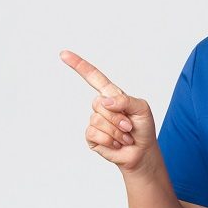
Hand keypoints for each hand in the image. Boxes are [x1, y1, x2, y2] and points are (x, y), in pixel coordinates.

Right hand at [59, 49, 156, 172]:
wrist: (142, 152)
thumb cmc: (143, 128)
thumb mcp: (142, 108)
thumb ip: (125, 100)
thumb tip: (104, 101)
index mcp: (112, 95)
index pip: (93, 77)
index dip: (79, 65)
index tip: (64, 54)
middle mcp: (101, 106)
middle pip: (99, 104)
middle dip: (118, 117)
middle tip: (128, 126)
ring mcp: (95, 122)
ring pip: (98, 120)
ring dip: (116, 132)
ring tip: (125, 136)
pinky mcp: (91, 137)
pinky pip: (94, 133)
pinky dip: (110, 140)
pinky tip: (116, 144)